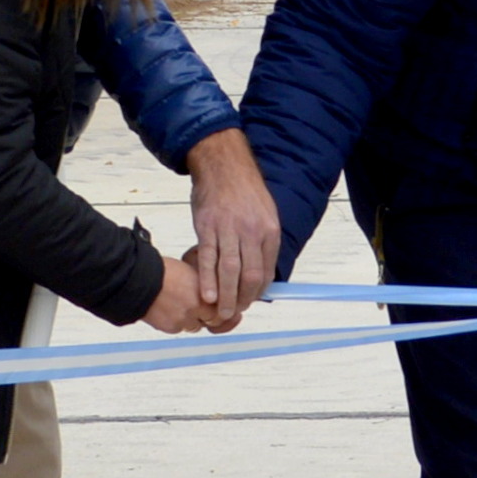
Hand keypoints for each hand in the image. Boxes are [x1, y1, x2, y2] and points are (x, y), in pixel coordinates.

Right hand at [138, 255, 210, 334]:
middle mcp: (197, 308)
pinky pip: (177, 328)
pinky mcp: (170, 327)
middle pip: (208, 321)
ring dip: (189, 320)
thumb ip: (205, 287)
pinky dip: (174, 322)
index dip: (218, 311)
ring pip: (192, 326)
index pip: (222, 312)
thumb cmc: (163, 270)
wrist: (139, 278)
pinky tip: (167, 308)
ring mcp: (183, 319)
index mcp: (206, 293)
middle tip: (195, 306)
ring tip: (178, 304)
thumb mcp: (192, 273)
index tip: (216, 309)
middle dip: (204, 316)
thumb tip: (213, 296)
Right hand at [182, 129, 279, 323]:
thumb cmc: (244, 190)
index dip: (258, 291)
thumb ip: (263, 241)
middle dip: (242, 298)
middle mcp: (251, 232)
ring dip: (225, 295)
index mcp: (269, 230)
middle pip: (249, 275)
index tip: (249, 301)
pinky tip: (207, 294)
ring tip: (220, 312)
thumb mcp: (266, 213)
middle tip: (233, 312)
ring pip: (229, 271)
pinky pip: (207, 258)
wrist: (223, 165)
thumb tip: (262, 269)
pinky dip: (207, 278)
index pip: (266, 270)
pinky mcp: (207, 227)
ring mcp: (228, 229)